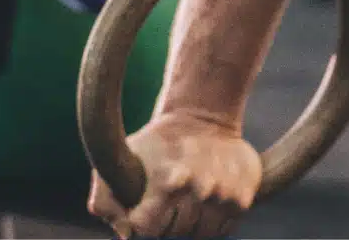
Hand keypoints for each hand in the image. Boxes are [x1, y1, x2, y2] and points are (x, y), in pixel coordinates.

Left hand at [88, 111, 260, 239]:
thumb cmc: (156, 145)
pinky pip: (222, 231)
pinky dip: (211, 223)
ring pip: (200, 235)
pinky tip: (204, 204)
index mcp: (168, 181)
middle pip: (176, 233)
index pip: (149, 229)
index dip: (144, 224)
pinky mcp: (242, 200)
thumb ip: (106, 200)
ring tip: (186, 203)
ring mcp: (223, 196)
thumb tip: (124, 234)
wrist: (203, 120)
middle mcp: (199, 189)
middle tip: (167, 203)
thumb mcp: (122, 160)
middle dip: (168, 224)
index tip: (143, 212)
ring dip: (191, 225)